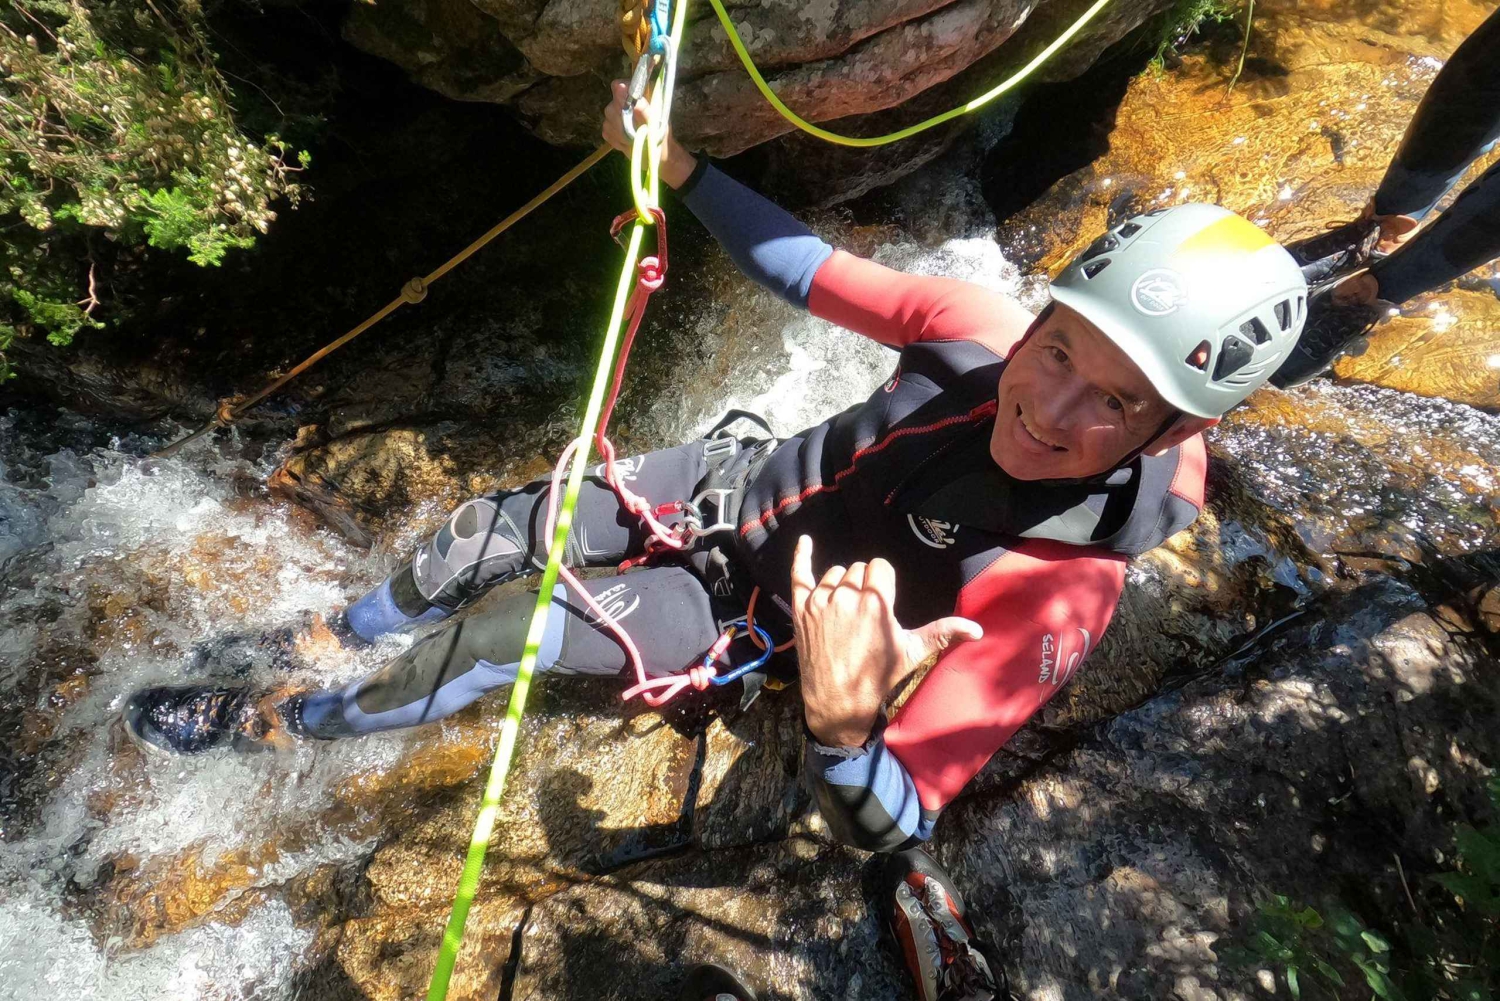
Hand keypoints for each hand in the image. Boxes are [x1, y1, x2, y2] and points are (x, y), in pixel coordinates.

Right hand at [601, 79, 697, 188]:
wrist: (659, 157)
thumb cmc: (661, 137)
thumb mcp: (656, 124)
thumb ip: (642, 107)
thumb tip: (626, 91)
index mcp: (640, 93)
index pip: (619, 86)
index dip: (620, 98)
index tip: (627, 111)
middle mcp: (626, 101)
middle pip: (611, 106)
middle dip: (623, 123)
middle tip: (636, 132)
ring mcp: (616, 114)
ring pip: (607, 121)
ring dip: (621, 134)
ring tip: (634, 139)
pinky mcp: (611, 127)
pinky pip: (606, 132)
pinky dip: (617, 140)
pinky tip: (628, 143)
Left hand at [789, 535, 981, 746]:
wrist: (838, 701)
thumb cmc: (877, 677)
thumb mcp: (912, 653)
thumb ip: (943, 633)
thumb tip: (978, 629)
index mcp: (875, 602)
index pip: (879, 566)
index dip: (883, 582)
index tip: (884, 601)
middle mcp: (846, 596)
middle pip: (858, 569)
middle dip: (865, 585)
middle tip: (866, 613)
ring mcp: (820, 602)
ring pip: (835, 574)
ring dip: (842, 585)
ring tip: (847, 612)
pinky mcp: (801, 610)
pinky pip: (800, 574)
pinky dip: (802, 556)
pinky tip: (806, 542)